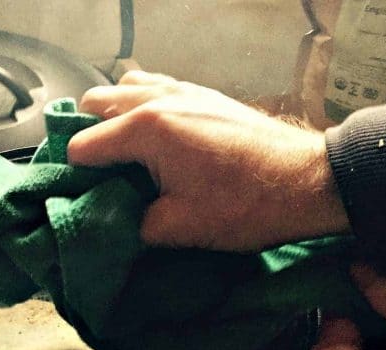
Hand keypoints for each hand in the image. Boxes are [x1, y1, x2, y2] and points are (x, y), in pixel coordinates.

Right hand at [67, 71, 348, 251]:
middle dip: (89, 137)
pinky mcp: (204, 94)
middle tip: (103, 174)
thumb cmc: (246, 205)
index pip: (82, 146)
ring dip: (114, 116)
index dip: (77, 176)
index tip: (88, 197)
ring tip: (125, 152)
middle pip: (95, 104)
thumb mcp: (179, 227)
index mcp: (146, 129)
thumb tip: (116, 220)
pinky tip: (156, 135)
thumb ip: (133, 224)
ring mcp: (183, 91)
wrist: (307, 181)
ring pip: (125, 88)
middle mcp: (158, 99)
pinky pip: (156, 86)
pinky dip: (143, 105)